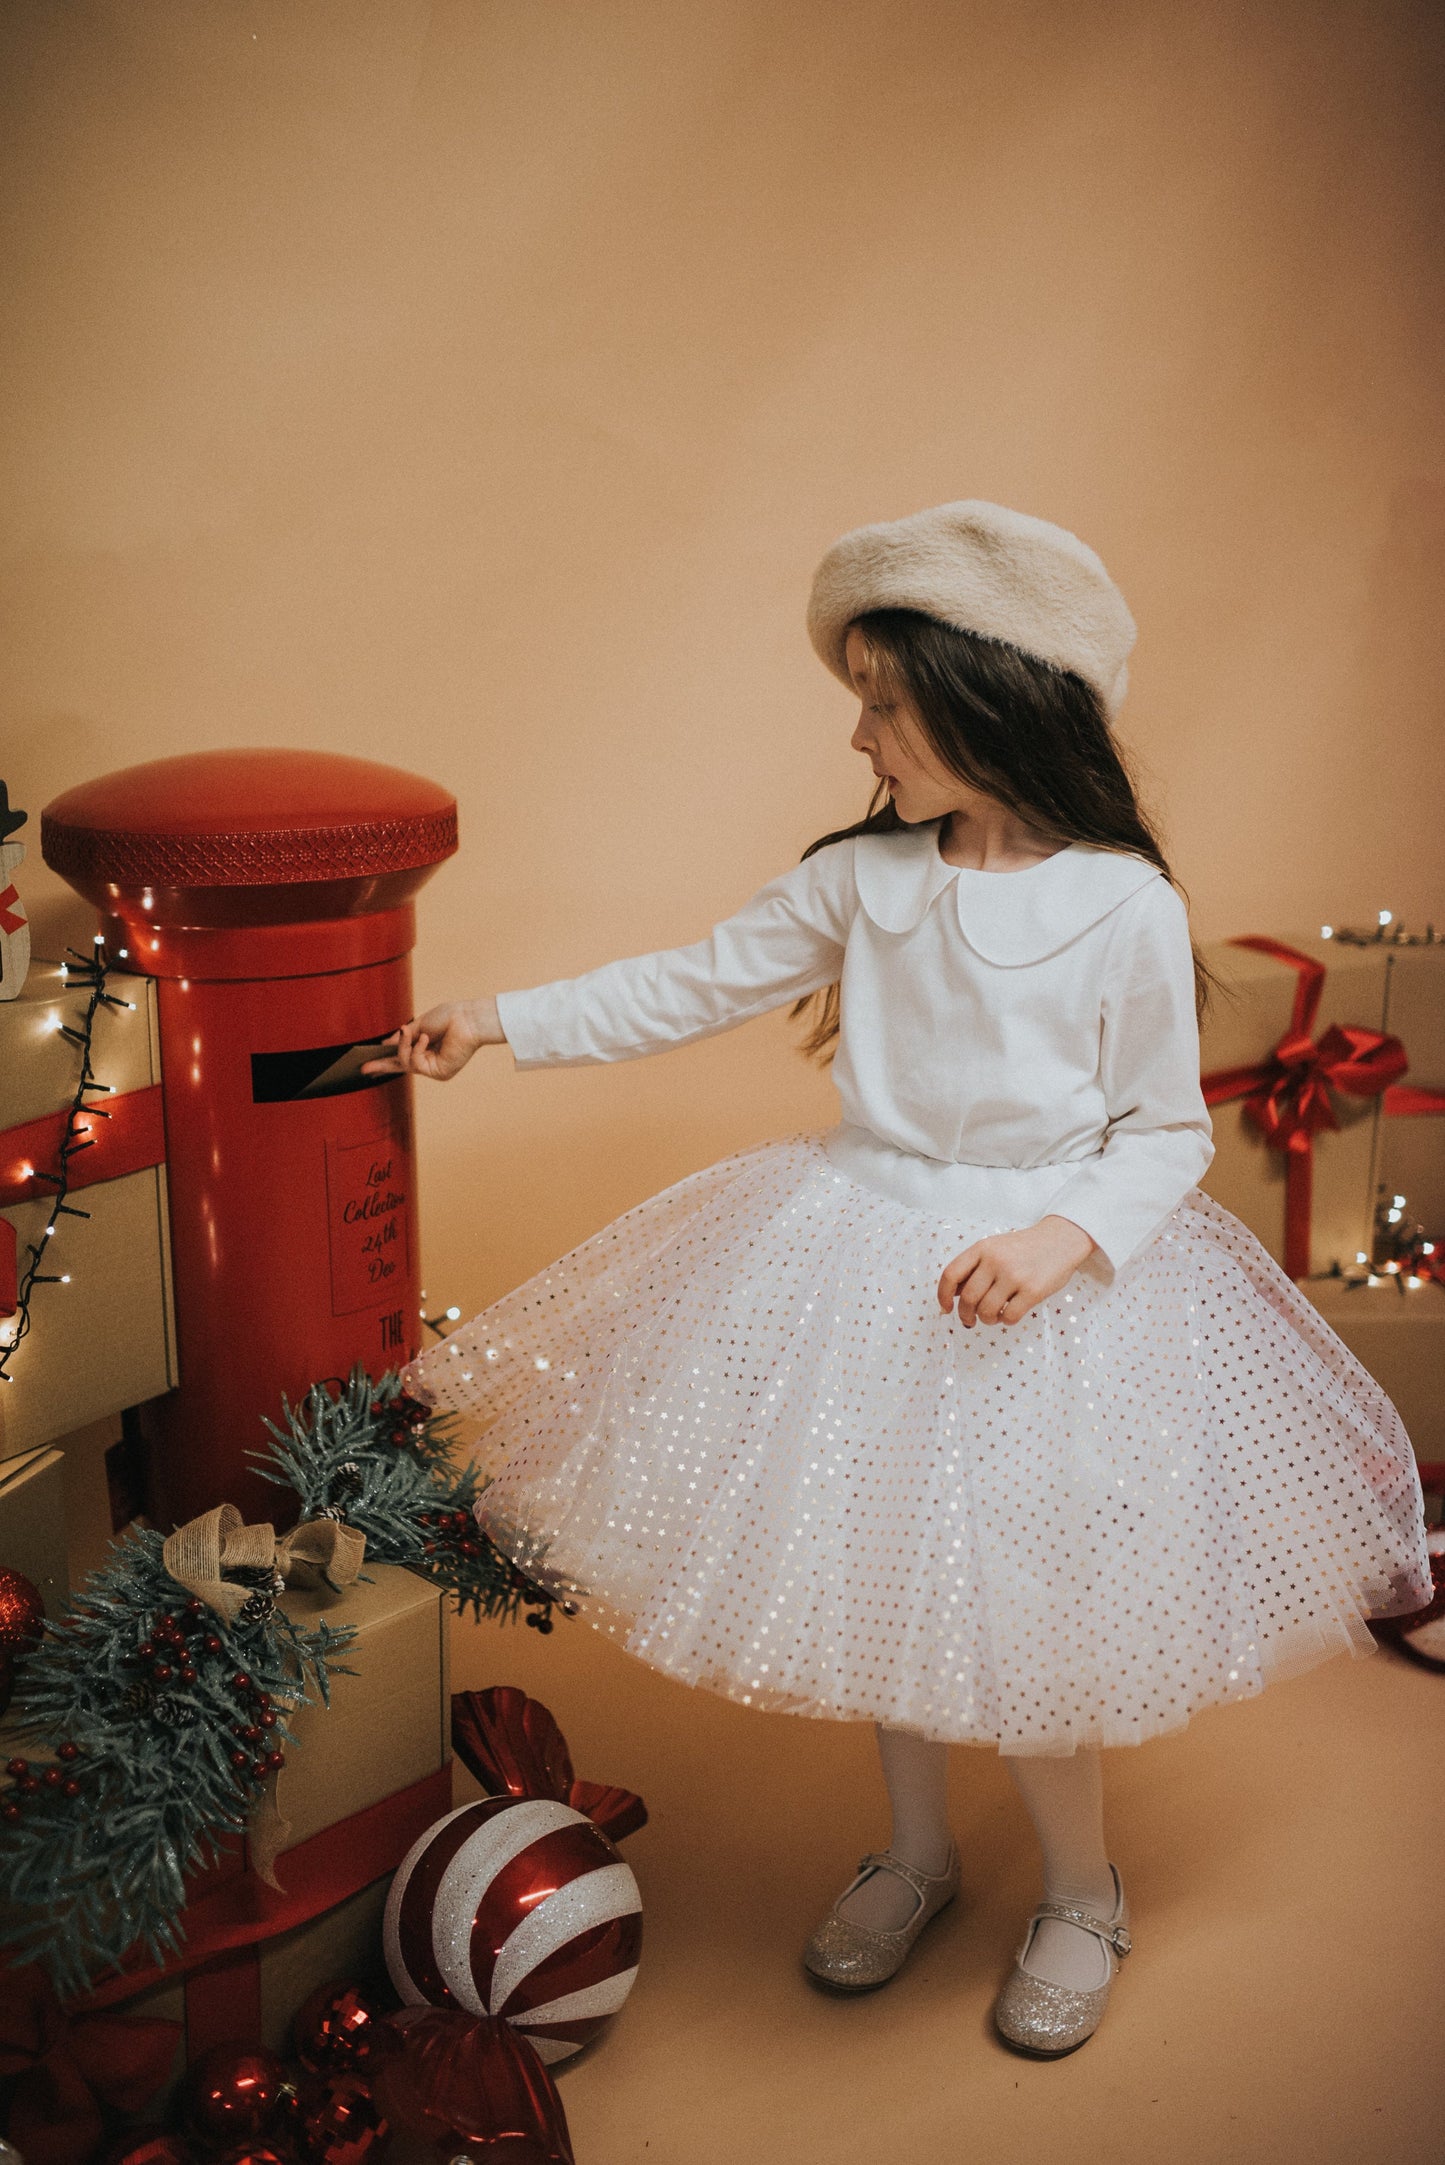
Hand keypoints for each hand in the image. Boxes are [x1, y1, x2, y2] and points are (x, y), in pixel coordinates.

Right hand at [360, 1000, 493, 1081]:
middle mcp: (429, 1060)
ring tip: (410, 1033)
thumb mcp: (419, 1025)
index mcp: (424, 1047)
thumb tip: (385, 1044)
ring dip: (404, 1046)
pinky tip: (425, 1038)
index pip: (401, 1056)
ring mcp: (434, 1068)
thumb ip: (403, 1037)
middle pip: (401, 1066)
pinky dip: (417, 1049)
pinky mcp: (440, 1073)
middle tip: (364, 1068)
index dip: (384, 1060)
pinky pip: (416, 1064)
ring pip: (406, 1063)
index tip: (367, 1063)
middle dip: (382, 1066)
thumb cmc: (448, 1017)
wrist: (467, 1019)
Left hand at [938, 1215, 1095, 1329]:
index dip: (943, 1296)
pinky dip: (1005, 1320)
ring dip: (986, 1319)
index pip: (951, 1275)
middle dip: (965, 1315)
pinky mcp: (1033, 1291)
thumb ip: (974, 1268)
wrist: (1060, 1240)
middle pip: (968, 1299)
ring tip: (993, 1315)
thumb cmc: (1023, 1248)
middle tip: (970, 1320)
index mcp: (982, 1248)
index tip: (946, 1309)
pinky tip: (1009, 1313)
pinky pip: (1009, 1317)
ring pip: (986, 1311)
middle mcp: (995, 1261)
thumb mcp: (994, 1248)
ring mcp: (1014, 1276)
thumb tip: (952, 1296)